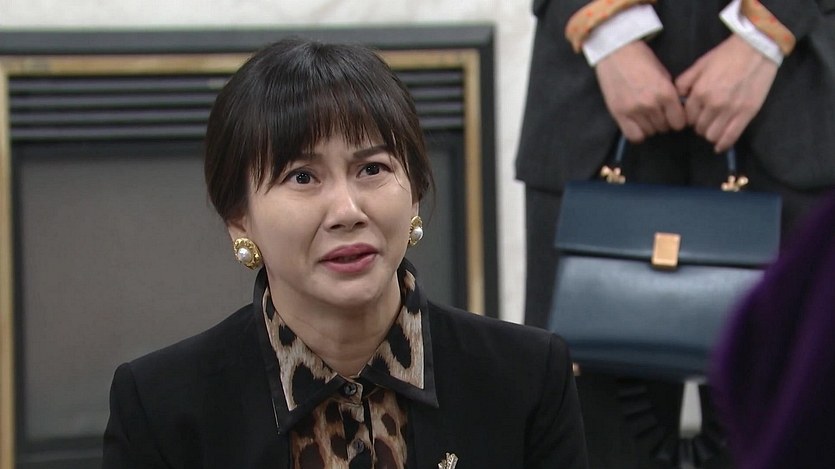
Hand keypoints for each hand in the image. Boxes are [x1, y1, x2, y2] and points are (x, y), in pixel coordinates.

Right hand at [595, 41, 685, 142]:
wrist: (616, 52)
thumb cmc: (641, 59)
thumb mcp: (663, 74)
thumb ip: (670, 94)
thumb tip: (675, 111)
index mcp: (666, 93)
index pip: (679, 122)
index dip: (677, 120)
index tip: (672, 116)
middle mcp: (651, 104)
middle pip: (663, 128)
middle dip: (662, 122)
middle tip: (656, 113)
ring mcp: (634, 110)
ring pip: (649, 132)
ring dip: (649, 126)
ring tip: (645, 116)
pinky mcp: (619, 114)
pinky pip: (633, 136)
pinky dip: (637, 133)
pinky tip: (636, 124)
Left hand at [675, 35, 777, 152]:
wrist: (756, 49)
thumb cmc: (726, 55)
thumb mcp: (700, 64)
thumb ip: (685, 82)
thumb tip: (677, 97)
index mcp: (699, 92)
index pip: (688, 118)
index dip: (691, 118)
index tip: (696, 115)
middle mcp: (712, 104)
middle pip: (699, 128)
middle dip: (700, 125)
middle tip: (707, 119)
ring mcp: (730, 110)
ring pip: (712, 135)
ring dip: (711, 133)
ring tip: (715, 126)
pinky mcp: (746, 114)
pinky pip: (730, 137)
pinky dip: (723, 144)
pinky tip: (720, 146)